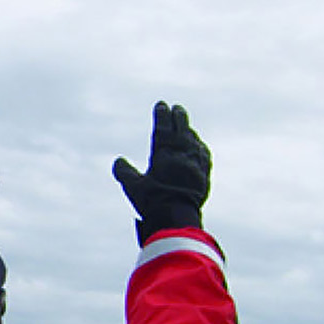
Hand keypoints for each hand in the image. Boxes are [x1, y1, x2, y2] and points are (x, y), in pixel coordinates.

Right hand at [112, 102, 211, 242]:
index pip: (163, 130)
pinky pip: (204, 156)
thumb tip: (119, 160)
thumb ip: (124, 171)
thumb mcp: (132, 187)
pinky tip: (199, 146)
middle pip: (182, 131)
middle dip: (179, 118)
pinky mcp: (204, 176)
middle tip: (177, 108)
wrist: (178, 219)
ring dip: (189, 131)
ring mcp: (195, 166)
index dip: (162, 116)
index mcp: (164, 156)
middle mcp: (182, 157)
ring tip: (186, 125)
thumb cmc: (153, 203)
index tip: (161, 104)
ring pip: (194, 142)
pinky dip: (200, 147)